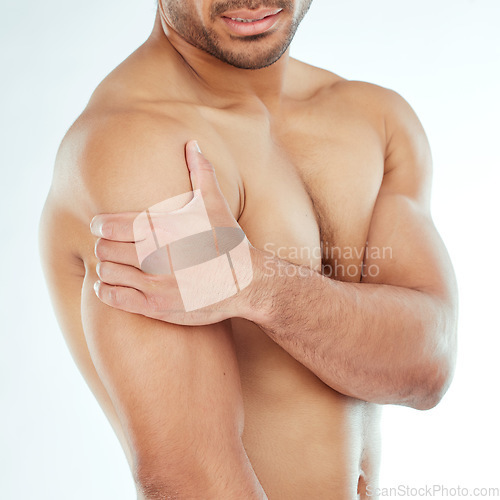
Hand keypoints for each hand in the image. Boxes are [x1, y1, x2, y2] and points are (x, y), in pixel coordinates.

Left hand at [90, 140, 254, 325]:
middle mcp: (155, 255)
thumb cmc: (227, 241)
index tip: (100, 228)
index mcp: (163, 227)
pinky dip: (105, 290)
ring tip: (114, 266)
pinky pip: (112, 297)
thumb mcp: (215, 203)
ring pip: (106, 272)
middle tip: (110, 248)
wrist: (246, 282)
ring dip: (106, 269)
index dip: (99, 226)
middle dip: (104, 247)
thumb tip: (192, 142)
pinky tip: (112, 285)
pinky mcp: (155, 306)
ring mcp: (155, 282)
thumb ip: (200, 171)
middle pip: (103, 249)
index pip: (107, 225)